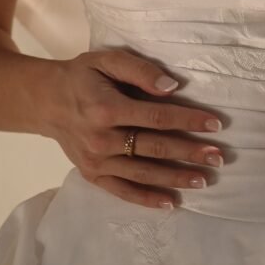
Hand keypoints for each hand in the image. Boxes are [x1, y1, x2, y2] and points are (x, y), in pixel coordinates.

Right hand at [42, 47, 225, 209]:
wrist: (45, 101)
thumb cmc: (81, 78)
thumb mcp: (106, 61)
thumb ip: (139, 70)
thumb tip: (172, 87)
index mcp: (106, 109)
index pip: (157, 117)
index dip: (188, 120)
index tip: (215, 124)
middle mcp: (101, 139)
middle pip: (154, 148)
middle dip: (190, 153)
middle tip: (219, 157)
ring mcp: (96, 161)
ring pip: (143, 173)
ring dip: (175, 178)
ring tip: (203, 180)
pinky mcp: (92, 175)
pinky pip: (122, 191)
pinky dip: (146, 199)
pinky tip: (170, 203)